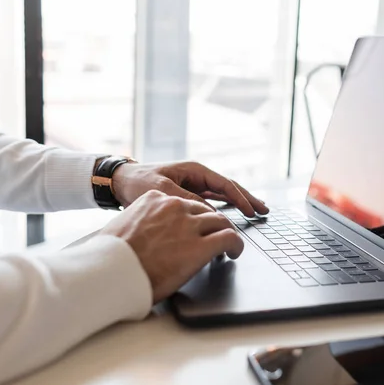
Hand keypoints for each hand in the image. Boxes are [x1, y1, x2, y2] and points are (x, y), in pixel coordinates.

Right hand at [100, 190, 243, 302]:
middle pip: (205, 211)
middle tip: (214, 237)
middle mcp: (174, 207)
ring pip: (221, 221)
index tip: (193, 229)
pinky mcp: (201, 245)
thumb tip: (143, 239)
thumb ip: (139, 225)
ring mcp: (189, 225)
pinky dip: (236, 245)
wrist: (109, 272)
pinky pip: (229, 238)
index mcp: (154, 199)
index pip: (183, 204)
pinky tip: (234, 253)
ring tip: (227, 246)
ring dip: (225, 233)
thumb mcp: (121, 228)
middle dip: (211, 225)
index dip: (191, 219)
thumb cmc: (109, 257)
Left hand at [112, 161, 268, 216]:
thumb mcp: (163, 190)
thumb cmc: (138, 182)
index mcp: (194, 170)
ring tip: (256, 211)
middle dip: (247, 199)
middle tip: (264, 211)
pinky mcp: (188, 195)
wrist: (119, 182)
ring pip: (222, 195)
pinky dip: (225, 207)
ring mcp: (194, 185)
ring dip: (239, 203)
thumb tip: (210, 214)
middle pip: (229, 188)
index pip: (225, 185)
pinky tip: (234, 213)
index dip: (240, 198)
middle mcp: (197, 176)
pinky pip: (212, 201)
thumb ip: (187, 200)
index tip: (252, 211)